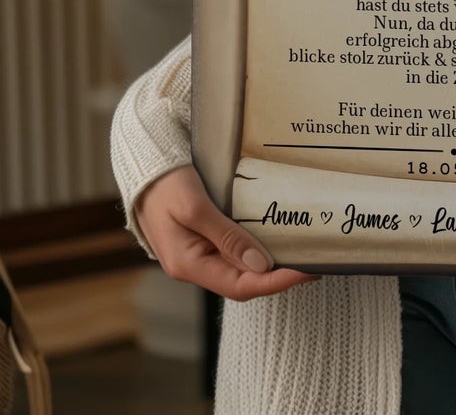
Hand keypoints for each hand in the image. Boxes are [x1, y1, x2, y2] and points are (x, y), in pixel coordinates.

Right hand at [134, 165, 319, 300]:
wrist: (143, 168)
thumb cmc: (165, 185)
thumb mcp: (195, 207)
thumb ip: (226, 236)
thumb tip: (260, 265)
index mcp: (188, 265)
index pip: (239, 287)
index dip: (275, 283)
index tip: (305, 271)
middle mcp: (193, 266)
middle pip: (242, 283)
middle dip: (277, 278)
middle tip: (312, 263)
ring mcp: (197, 255)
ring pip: (239, 270)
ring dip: (268, 267)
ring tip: (299, 255)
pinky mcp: (202, 241)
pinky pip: (232, 254)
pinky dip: (255, 252)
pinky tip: (273, 242)